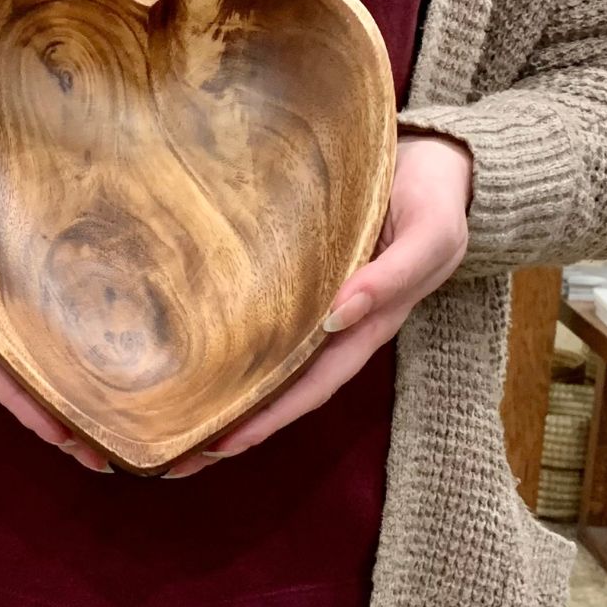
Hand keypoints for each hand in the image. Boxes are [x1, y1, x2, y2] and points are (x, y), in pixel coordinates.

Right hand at [0, 111, 111, 472]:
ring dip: (53, 373)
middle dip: (44, 404)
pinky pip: (20, 295)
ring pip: (15, 336)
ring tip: (102, 407)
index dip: (15, 396)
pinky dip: (48, 322)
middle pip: (2, 362)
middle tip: (97, 445)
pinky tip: (82, 333)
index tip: (58, 431)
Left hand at [163, 132, 472, 477]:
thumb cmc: (435, 198)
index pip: (311, 386)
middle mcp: (335, 322)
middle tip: (174, 451)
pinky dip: (231, 332)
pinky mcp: (297, 266)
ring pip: (266, 352)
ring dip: (225, 385)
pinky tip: (192, 337)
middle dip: (234, 420)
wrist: (435, 154)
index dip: (269, 419)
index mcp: (367, 327)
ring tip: (171, 411)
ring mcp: (314, 296)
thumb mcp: (430, 236)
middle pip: (281, 383)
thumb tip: (339, 316)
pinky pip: (261, 307)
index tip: (219, 445)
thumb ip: (393, 277)